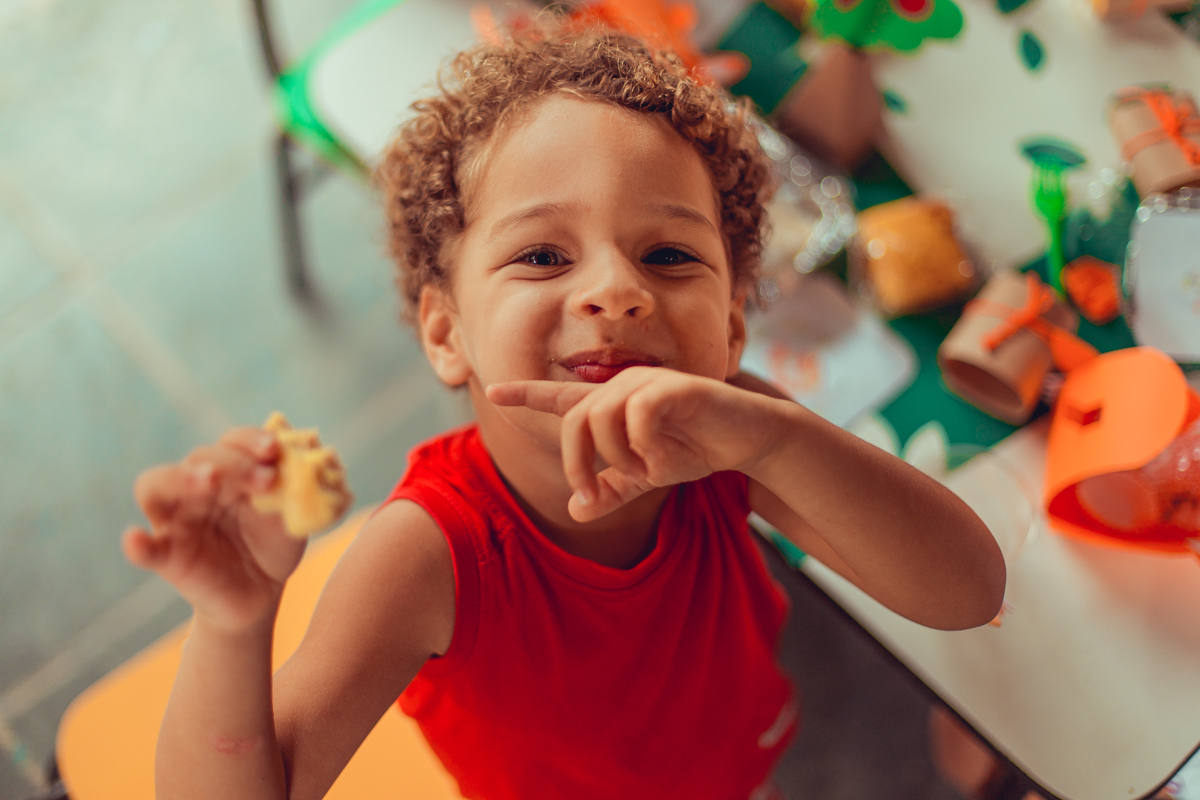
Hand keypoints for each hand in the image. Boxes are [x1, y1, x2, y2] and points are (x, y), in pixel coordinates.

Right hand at [123, 428, 306, 632]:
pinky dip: (137, 544)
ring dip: (181, 479)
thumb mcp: (290, 516)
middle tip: (265, 481)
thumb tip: (309, 451)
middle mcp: (197, 489)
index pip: (230, 442)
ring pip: (156, 487)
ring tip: (208, 481)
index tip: (273, 449)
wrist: (262, 592)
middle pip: (198, 458)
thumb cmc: (272, 544)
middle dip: (233, 463)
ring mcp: (177, 521)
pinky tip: (136, 539)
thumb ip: (295, 489)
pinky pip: (144, 549)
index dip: (249, 440)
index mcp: (228, 474)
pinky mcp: (167, 557)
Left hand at [486, 367, 783, 521]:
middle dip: (576, 464)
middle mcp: (622, 386)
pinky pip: (637, 415)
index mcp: (611, 404)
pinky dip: (644, 444)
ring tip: (641, 473)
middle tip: (591, 495)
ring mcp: (646, 382)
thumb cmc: (696, 448)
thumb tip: (575, 512)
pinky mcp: (673, 387)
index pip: (560, 397)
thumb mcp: (647, 476)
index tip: (493, 390)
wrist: (747, 438)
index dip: (526, 394)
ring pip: (600, 417)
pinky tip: (662, 456)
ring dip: (615, 456)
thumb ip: (612, 489)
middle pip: (574, 421)